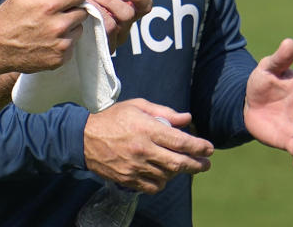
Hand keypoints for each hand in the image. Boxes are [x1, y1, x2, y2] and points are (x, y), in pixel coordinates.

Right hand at [0, 0, 87, 73]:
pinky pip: (72, 45)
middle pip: (82, 11)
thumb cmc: (9, 17)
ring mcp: (60, 44)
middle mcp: (58, 25)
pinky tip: (48, 41)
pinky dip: (64, 42)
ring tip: (49, 27)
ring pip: (79, 29)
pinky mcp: (60, 59)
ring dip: (69, 27)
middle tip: (54, 13)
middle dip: (71, 9)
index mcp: (50, 5)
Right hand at [84, 99, 212, 193]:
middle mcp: (143, 150)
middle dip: (197, 164)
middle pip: (178, 163)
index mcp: (146, 129)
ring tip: (183, 166)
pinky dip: (163, 182)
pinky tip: (163, 174)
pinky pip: (153, 186)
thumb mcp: (137, 106)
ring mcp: (135, 167)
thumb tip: (186, 119)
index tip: (209, 148)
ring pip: (167, 176)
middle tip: (205, 163)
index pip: (180, 141)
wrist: (83, 138)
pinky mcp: (128, 179)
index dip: (198, 146)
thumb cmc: (112, 118)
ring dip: (179, 172)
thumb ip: (164, 112)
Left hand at [87, 0, 151, 50]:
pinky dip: (90, 19)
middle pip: (128, 14)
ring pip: (112, 25)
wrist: (69, 18)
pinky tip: (81, 11)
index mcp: (130, 13)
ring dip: (97, 9)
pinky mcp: (100, 48)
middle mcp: (125, 28)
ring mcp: (114, 40)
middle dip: (110, 0)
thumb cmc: (89, 5)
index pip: (145, 6)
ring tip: (85, 0)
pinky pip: (98, 34)